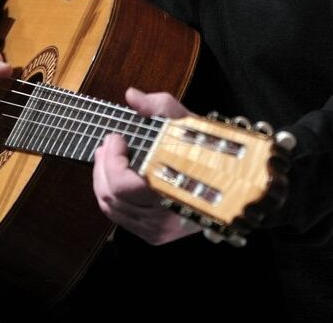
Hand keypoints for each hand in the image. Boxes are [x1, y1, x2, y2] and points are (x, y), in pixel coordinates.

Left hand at [92, 87, 201, 244]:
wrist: (229, 181)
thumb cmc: (203, 148)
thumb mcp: (183, 120)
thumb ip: (157, 106)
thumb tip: (131, 96)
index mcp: (172, 191)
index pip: (122, 185)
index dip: (112, 160)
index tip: (116, 137)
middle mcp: (163, 218)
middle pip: (111, 195)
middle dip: (102, 165)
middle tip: (107, 144)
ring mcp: (158, 231)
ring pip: (111, 208)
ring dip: (102, 179)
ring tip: (107, 156)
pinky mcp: (155, 236)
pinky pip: (119, 218)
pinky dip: (111, 195)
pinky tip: (115, 176)